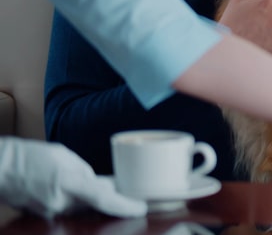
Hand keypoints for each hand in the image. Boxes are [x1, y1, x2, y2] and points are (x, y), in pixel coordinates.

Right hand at [0, 137, 146, 217]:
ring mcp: (50, 212)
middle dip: (106, 197)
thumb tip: (106, 186)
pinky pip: (65, 209)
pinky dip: (71, 200)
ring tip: (71, 179)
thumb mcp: (64, 156)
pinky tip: (60, 187)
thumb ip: (86, 172)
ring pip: (80, 208)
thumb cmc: (30, 156)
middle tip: (118, 189)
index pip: (104, 199)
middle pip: (94, 204)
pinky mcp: (42, 216)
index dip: (125, 205)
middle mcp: (60, 201)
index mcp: (68, 182)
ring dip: (85, 197)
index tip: (141, 208)